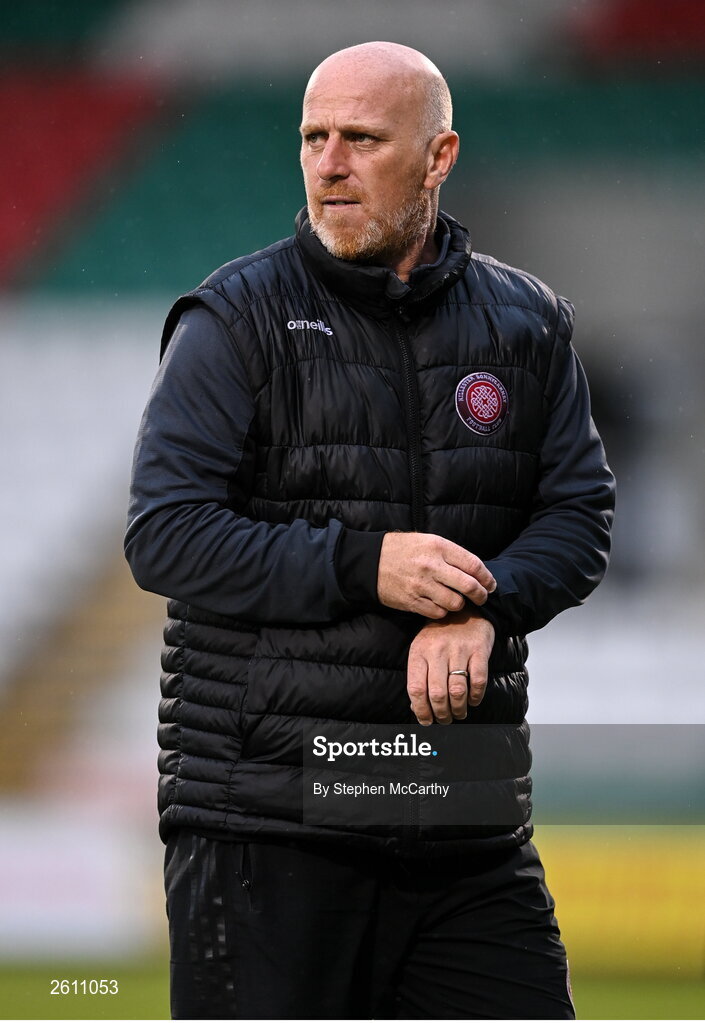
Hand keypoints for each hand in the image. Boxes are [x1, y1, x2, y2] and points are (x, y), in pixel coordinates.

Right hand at [377, 532, 495, 618]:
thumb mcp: (427, 540)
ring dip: (459, 604)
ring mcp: (421, 585)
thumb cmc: (402, 550)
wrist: (370, 562)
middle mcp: (431, 566)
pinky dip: (442, 611)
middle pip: (469, 586)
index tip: (490, 584)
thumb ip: (451, 554)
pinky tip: (439, 604)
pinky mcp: (412, 601)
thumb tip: (476, 571)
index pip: (473, 565)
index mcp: (438, 547)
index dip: (487, 577)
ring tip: (455, 599)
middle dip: (480, 595)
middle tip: (482, 597)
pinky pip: (438, 612)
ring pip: (455, 603)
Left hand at [407, 609, 494, 724]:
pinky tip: (473, 700)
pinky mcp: (479, 650)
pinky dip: (476, 696)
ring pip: (457, 691)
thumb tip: (416, 707)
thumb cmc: (439, 634)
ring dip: (459, 709)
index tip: (426, 721)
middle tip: (445, 719)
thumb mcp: (422, 649)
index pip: (416, 688)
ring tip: (459, 713)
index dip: (421, 710)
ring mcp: (459, 650)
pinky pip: (478, 680)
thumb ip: (418, 675)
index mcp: (419, 652)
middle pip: (437, 694)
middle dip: (441, 714)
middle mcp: (438, 651)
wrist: (464, 608)